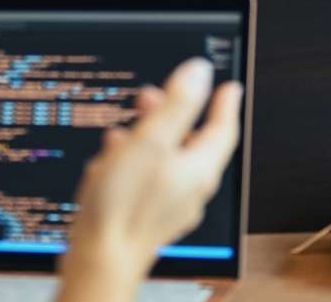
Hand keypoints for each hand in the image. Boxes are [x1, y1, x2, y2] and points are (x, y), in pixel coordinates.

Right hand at [57, 58, 241, 301]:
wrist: (99, 259)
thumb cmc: (124, 205)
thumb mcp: (152, 141)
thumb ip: (177, 104)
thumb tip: (200, 71)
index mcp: (198, 170)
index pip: (223, 131)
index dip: (225, 104)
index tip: (230, 87)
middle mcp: (189, 190)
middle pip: (194, 144)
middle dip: (179, 113)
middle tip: (162, 93)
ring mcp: (167, 206)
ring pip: (168, 160)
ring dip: (153, 134)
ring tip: (134, 118)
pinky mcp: (145, 217)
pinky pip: (148, 178)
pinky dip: (136, 159)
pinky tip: (112, 154)